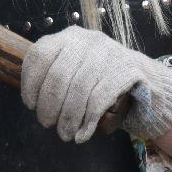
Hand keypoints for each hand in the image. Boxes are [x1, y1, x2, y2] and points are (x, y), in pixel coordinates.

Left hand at [20, 26, 171, 143]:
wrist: (142, 74)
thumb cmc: (97, 74)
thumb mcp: (75, 63)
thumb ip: (55, 72)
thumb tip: (33, 101)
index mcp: (68, 37)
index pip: (39, 55)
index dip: (30, 83)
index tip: (30, 104)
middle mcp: (86, 41)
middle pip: (58, 77)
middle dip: (48, 106)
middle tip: (46, 123)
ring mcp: (106, 55)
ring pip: (78, 91)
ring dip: (67, 118)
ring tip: (64, 133)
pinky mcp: (124, 71)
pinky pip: (99, 101)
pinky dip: (87, 122)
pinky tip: (81, 135)